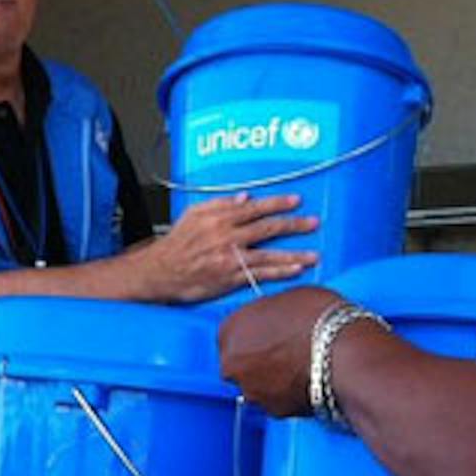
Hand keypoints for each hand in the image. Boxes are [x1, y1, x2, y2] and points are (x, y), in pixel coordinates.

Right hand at [132, 194, 319, 303]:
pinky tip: (296, 270)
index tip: (296, 201)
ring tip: (315, 254)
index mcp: (220, 218)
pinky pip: (261, 274)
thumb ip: (220, 204)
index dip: (278, 203)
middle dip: (294, 225)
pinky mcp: (230, 277)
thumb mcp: (194, 214)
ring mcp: (231, 258)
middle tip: (314, 223)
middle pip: (268, 228)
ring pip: (270, 253)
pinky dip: (280, 272)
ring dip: (295, 253)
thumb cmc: (176, 243)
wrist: (161, 271)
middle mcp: (228, 236)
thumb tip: (245, 197)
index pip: (255, 207)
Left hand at [218, 286, 341, 416]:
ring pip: (258, 384)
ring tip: (303, 366)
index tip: (272, 333)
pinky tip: (309, 380)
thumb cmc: (320, 319)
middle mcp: (231, 364)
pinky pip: (277, 400)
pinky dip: (289, 393)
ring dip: (273, 378)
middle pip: (241, 362)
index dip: (255, 332)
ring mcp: (251, 391)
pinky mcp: (273, 412)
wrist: (345, 354)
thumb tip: (274, 319)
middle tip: (287, 351)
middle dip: (259, 358)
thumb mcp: (288, 297)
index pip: (233, 332)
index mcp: (229, 329)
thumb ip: (270, 312)